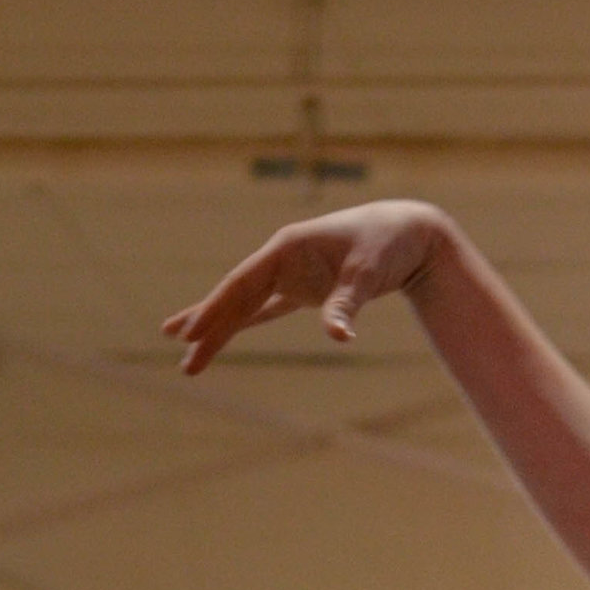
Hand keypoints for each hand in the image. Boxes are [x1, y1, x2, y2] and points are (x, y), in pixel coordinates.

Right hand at [163, 201, 452, 373]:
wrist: (408, 233)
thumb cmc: (386, 246)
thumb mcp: (367, 274)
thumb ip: (347, 303)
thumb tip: (339, 336)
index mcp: (287, 249)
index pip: (242, 285)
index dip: (216, 309)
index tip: (193, 333)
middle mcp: (281, 260)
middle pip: (235, 297)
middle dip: (208, 326)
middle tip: (182, 356)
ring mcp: (290, 274)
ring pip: (244, 304)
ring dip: (217, 325)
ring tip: (184, 346)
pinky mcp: (303, 288)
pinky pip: (264, 309)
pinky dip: (244, 322)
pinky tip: (222, 334)